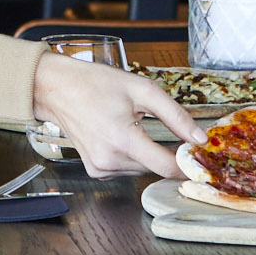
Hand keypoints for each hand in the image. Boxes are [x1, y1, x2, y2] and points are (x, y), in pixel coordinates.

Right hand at [31, 53, 195, 177]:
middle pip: (155, 167)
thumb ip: (175, 115)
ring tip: (133, 126)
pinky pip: (126, 169)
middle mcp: (110, 160)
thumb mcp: (142, 90)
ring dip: (147, 153)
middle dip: (166, 152)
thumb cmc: (95, 84)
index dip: (186, 163)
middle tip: (164, 129)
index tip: (197, 155)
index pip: (166, 166)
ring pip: (142, 169)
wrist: (56, 89)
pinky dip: (131, 156)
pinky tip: (121, 137)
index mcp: (123, 140)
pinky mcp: (95, 171)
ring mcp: (100, 168)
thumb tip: (199, 138)